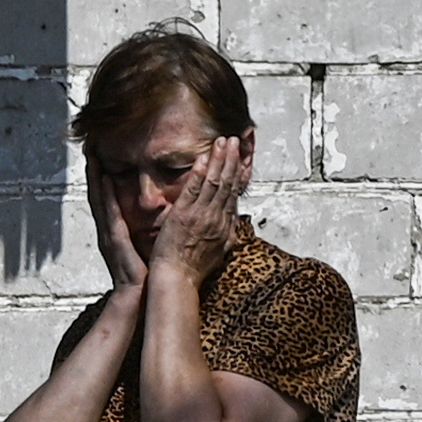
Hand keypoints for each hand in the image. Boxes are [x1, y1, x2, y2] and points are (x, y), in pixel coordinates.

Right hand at [89, 154, 148, 291]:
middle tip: (90, 146)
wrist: (136, 298)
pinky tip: (104, 179)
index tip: (100, 154)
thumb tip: (157, 215)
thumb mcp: (142, 247)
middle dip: (93, 169)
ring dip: (94, 176)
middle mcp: (107, 228)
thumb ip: (143, 230)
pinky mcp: (114, 239)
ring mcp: (108, 233)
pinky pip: (109, 212)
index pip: (106, 197)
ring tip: (92, 154)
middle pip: (97, 192)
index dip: (101, 175)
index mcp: (114, 230)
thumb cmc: (143, 276)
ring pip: (99, 198)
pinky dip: (105, 195)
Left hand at [157, 133, 252, 275]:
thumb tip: (232, 226)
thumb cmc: (194, 270)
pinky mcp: (184, 215)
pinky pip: (194, 189)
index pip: (235, 195)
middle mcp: (217, 218)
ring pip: (215, 183)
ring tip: (223, 142)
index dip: (239, 174)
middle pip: (228, 184)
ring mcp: (201, 215)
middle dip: (232, 161)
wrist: (178, 279)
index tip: (243, 159)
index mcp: (225, 227)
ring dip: (220, 160)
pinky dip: (200, 173)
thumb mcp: (219, 252)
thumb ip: (226, 235)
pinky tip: (204, 159)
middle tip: (235, 142)